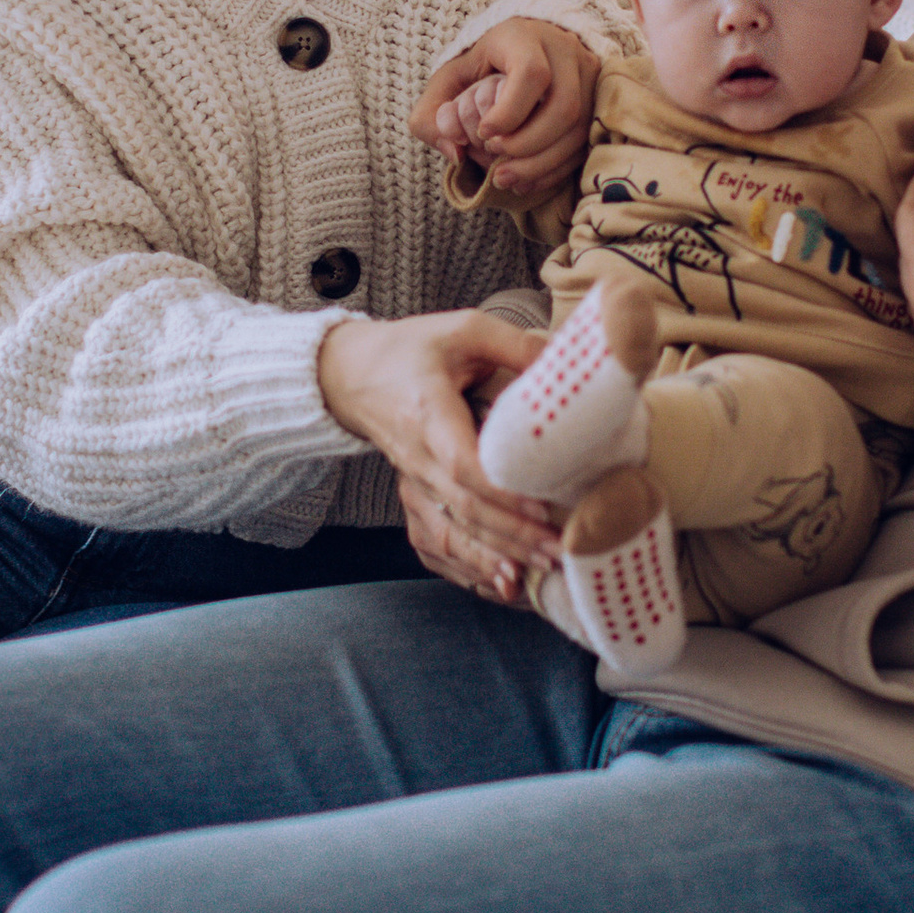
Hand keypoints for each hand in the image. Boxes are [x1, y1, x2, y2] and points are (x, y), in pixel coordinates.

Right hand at [318, 306, 563, 588]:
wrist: (349, 374)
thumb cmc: (410, 349)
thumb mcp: (462, 329)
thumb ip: (513, 345)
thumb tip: (564, 364)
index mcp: (428, 415)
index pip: (463, 465)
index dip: (502, 492)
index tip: (543, 507)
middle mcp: (417, 458)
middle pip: (464, 509)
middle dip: (513, 536)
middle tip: (560, 550)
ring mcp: (412, 483)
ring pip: (449, 534)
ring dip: (492, 559)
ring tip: (536, 574)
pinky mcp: (412, 498)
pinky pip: (434, 543)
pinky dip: (465, 568)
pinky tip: (500, 583)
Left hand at [410, 17, 598, 201]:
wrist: (524, 47)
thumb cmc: (481, 67)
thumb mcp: (447, 80)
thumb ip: (431, 115)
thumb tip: (454, 152)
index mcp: (523, 36)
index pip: (532, 73)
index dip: (509, 112)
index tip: (484, 133)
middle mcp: (565, 50)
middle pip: (564, 105)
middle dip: (528, 145)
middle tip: (496, 163)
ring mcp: (589, 74)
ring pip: (580, 127)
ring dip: (542, 163)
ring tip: (507, 179)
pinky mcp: (599, 99)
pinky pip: (586, 141)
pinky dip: (556, 168)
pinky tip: (528, 180)